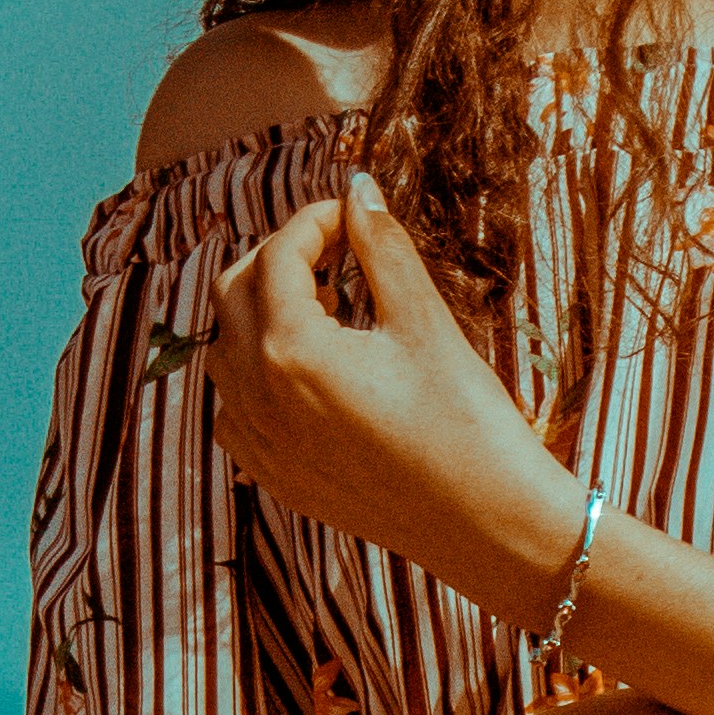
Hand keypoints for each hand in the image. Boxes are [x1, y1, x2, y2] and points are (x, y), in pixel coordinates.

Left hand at [203, 176, 574, 616]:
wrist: (488, 525)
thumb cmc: (467, 423)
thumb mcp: (425, 323)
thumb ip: (381, 248)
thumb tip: (358, 188)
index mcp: (293, 352)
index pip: (280, 256)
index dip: (315, 222)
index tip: (351, 216)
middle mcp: (259, 398)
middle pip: (234, 294)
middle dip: (278, 259)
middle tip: (334, 252)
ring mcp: (260, 443)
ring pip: (225, 350)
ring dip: (261, 313)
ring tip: (326, 307)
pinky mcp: (274, 475)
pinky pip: (235, 407)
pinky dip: (257, 373)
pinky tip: (310, 370)